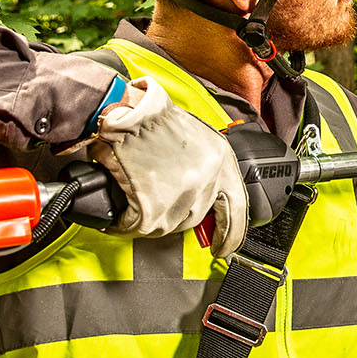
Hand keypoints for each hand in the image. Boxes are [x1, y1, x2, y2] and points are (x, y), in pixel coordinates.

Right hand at [87, 77, 248, 255]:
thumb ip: (202, 165)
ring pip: (166, 225)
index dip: (232, 233)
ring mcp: (182, 195)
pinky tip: (120, 210)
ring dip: (147, 216)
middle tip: (155, 205)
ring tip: (133, 197)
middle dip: (172, 213)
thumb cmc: (150, 116)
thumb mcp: (193, 134)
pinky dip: (125, 221)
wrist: (123, 110)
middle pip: (194, 217)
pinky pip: (137, 226)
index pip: (236, 207)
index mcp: (221, 159)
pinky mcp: (153, 208)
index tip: (225, 246)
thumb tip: (194, 191)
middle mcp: (207, 179)